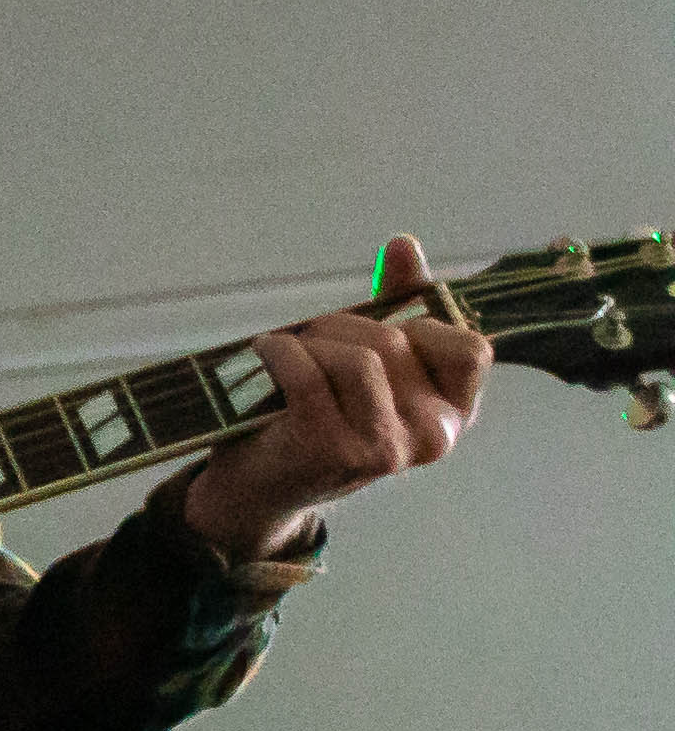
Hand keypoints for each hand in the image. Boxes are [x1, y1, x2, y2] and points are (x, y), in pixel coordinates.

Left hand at [173, 233, 493, 561]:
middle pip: (395, 342)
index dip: (421, 322)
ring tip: (288, 355)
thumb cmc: (320, 414)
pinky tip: (263, 355)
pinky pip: (307, 373)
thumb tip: (404, 244)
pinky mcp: (332, 450)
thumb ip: (398, 304)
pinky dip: (277, 353)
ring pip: (358, 357)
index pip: (471, 348)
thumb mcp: (369, 361)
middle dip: (342, 327)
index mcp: (454, 413)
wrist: (260, 487)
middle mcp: (433, 436)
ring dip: (310, 342)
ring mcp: (385, 448)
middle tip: (311, 343)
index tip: (378, 324)